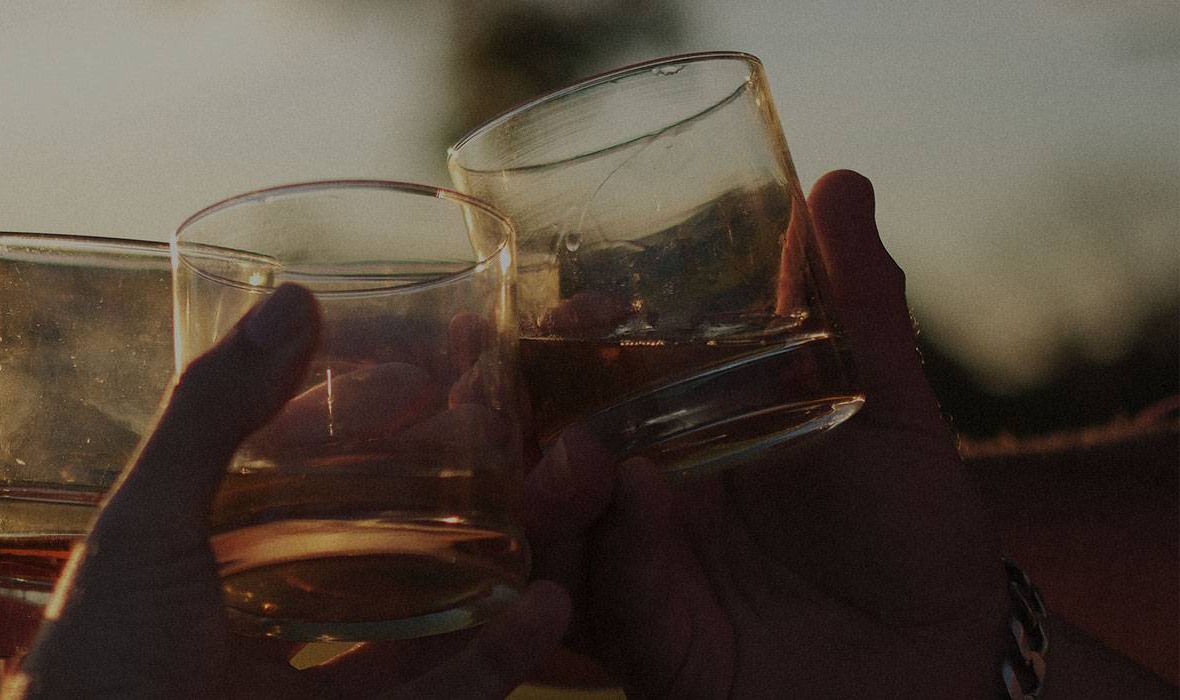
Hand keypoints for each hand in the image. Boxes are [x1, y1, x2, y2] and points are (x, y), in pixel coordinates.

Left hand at [0, 284, 573, 698]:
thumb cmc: (97, 670)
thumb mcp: (145, 529)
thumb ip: (210, 418)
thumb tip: (294, 300)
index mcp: (196, 572)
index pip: (283, 489)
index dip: (347, 435)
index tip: (416, 376)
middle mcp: (252, 632)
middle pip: (360, 559)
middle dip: (432, 505)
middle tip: (499, 441)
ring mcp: (303, 689)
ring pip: (414, 630)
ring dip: (484, 577)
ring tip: (543, 512)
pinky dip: (497, 660)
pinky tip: (545, 607)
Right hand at [523, 170, 1010, 697]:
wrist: (946, 661)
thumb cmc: (913, 535)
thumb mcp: (887, 406)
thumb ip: (856, 303)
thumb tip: (839, 181)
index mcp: (669, 436)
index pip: (575, 379)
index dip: (553, 341)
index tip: (574, 305)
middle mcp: (632, 502)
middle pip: (528, 450)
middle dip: (495, 414)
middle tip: (491, 378)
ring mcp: (630, 574)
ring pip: (538, 527)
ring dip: (538, 482)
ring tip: (573, 455)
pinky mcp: (642, 644)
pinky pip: (597, 598)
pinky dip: (608, 551)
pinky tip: (637, 504)